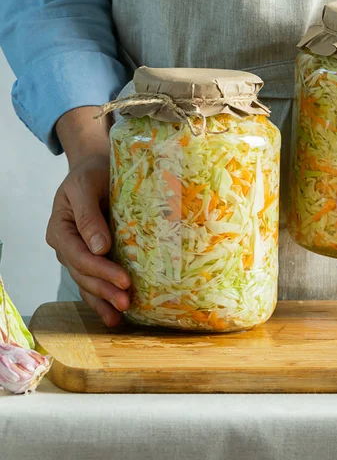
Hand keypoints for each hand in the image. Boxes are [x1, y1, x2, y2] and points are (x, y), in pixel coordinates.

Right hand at [46, 107, 129, 326]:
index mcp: (60, 229)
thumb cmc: (92, 173)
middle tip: (127, 302)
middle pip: (84, 274)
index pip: (79, 256)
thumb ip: (89, 217)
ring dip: (103, 301)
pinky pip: (93, 280)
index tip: (124, 280)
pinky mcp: (93, 256)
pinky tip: (114, 314)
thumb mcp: (86, 187)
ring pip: (87, 282)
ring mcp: (78, 253)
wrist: (96, 167)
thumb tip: (100, 248)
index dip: (101, 270)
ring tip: (119, 317)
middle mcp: (66, 246)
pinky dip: (102, 297)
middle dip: (105, 290)